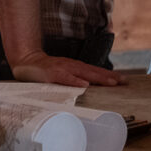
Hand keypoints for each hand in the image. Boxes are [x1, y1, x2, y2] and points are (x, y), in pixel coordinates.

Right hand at [10, 50, 127, 86]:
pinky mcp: (52, 73)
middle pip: (94, 71)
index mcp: (75, 67)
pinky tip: (84, 84)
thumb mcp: (62, 75)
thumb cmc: (46, 71)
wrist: (27, 61)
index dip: (109, 75)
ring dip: (98, 78)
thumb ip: (74, 81)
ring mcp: (62, 69)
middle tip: (123, 82)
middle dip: (109, 77)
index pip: (95, 71)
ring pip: (83, 73)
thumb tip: (88, 89)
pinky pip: (65, 78)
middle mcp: (72, 66)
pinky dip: (75, 81)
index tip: (123, 80)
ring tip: (111, 83)